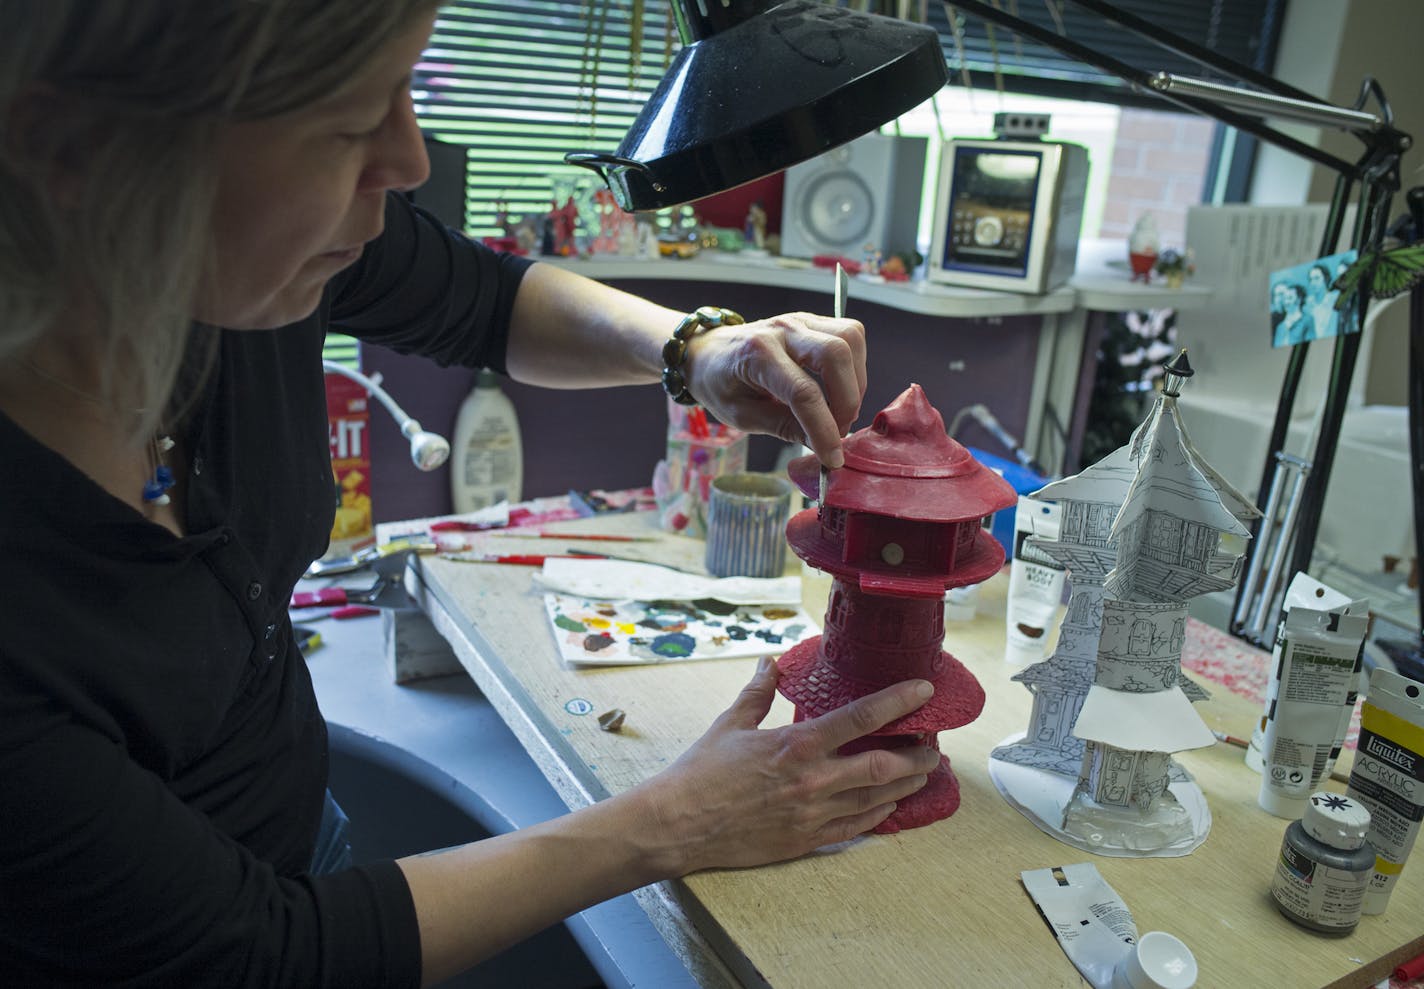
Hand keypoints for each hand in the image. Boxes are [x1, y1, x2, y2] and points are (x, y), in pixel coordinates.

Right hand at [635, 656, 936, 876]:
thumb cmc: (701, 773)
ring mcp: (813, 814)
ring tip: (924, 773)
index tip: (923, 692)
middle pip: (883, 765)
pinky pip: (856, 827)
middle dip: (916, 755)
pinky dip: (879, 815)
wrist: (678, 825)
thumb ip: (758, 692)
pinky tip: (891, 805)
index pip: (861, 718)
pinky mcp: (806, 839)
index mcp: (797, 745)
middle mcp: (813, 780)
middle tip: (933, 746)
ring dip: (906, 785)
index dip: (898, 702)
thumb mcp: (729, 723)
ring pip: (877, 799)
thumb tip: (772, 663)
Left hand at [683, 313, 865, 467]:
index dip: (823, 429)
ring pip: (850, 340)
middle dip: (846, 401)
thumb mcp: (741, 416)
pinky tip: (840, 388)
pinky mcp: (812, 321)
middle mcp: (781, 330)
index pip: (803, 392)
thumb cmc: (719, 384)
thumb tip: (821, 443)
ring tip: (840, 411)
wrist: (707, 352)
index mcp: (756, 354)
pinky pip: (850, 335)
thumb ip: (782, 427)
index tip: (832, 457)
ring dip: (856, 382)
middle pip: (835, 355)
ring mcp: (799, 321)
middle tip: (838, 430)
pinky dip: (854, 365)